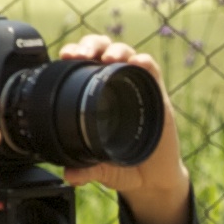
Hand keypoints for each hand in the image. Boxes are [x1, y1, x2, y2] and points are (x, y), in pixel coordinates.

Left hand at [65, 34, 195, 223]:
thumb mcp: (101, 169)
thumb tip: (69, 176)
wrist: (152, 179)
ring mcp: (137, 88)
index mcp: (96, 96)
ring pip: (126, 54)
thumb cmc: (123, 166)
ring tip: (108, 57)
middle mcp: (115, 87)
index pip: (83, 64)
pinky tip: (138, 63)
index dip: (74, 53)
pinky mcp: (158, 95)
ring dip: (117, 50)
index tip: (65, 55)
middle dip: (91, 44)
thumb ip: (86, 170)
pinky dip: (144, 63)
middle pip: (102, 50)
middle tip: (82, 54)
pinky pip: (151, 70)